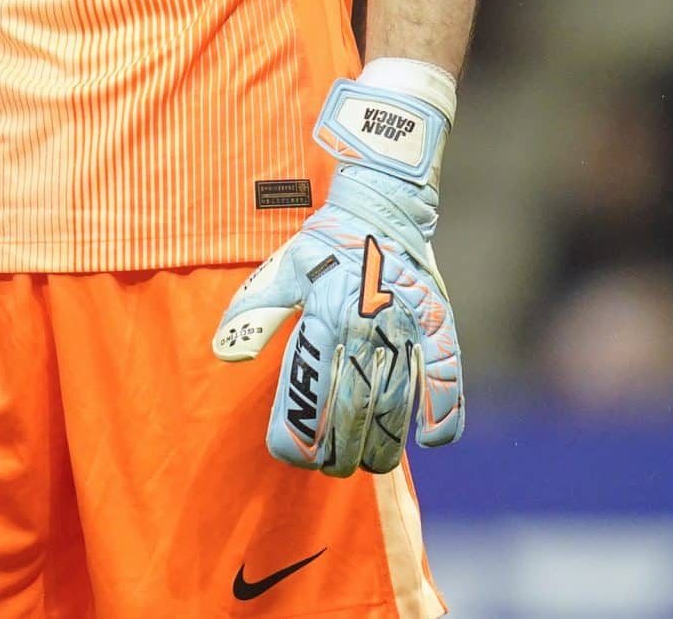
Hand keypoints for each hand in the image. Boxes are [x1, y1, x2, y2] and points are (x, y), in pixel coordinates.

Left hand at [211, 76, 465, 475]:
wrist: (383, 203)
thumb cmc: (325, 242)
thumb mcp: (282, 269)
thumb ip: (256, 312)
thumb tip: (226, 354)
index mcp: (324, 314)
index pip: (308, 391)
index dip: (298, 433)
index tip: (291, 456)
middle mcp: (365, 325)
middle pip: (352, 410)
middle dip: (338, 452)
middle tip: (330, 469)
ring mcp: (405, 327)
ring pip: (396, 405)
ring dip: (383, 444)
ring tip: (369, 465)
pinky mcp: (438, 324)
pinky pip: (446, 376)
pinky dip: (444, 411)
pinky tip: (431, 442)